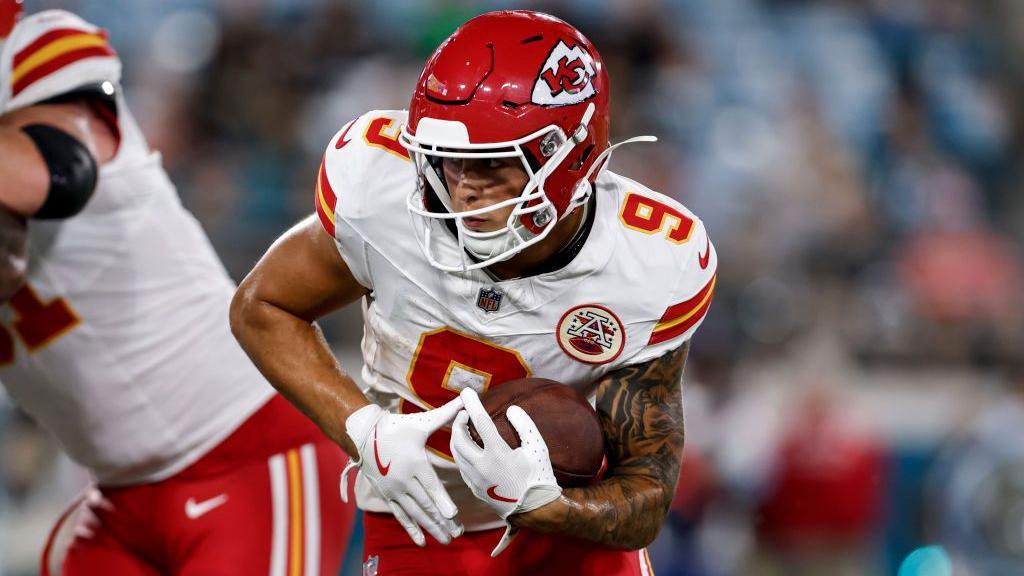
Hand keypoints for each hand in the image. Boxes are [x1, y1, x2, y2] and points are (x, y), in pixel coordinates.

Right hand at [341, 398, 463, 545]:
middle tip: (457, 534)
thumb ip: (445, 414)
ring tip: (446, 539)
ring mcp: (394, 490)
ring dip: (431, 527)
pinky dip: (411, 528)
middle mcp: (404, 480)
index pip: (431, 486)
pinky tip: (422, 541)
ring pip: (415, 513)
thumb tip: (465, 399)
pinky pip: (400, 515)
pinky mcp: (387, 495)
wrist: (363, 435)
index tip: (453, 515)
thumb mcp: (421, 422)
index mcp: (415, 463)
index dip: (442, 500)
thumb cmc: (395, 427)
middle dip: (442, 521)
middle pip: (425, 504)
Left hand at [449, 388, 561, 555]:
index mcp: (498, 454)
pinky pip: (461, 466)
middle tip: (463, 412)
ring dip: (456, 437)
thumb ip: (524, 425)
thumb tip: (511, 410)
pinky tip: (466, 448)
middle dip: (457, 422)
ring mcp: (476, 479)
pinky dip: (460, 453)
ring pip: (456, 453)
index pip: (480, 422)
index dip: (472, 404)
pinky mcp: (475, 488)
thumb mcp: (538, 448)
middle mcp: (482, 466)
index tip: (466, 391)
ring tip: (462, 427)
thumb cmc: (539, 477)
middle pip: (458, 438)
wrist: (535, 510)